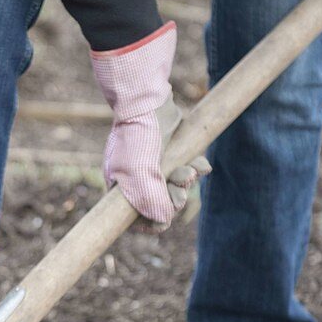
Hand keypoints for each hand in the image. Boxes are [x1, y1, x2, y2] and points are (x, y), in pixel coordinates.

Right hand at [90, 22, 210, 228]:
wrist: (146, 100)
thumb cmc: (136, 137)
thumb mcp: (138, 173)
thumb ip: (149, 201)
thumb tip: (163, 221)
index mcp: (121, 190)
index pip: (135, 219)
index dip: (152, 222)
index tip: (165, 215)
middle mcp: (136, 182)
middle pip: (160, 206)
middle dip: (175, 199)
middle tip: (181, 186)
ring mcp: (155, 169)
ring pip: (177, 189)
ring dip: (188, 183)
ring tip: (190, 170)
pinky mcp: (172, 155)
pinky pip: (188, 172)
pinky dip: (197, 170)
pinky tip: (200, 163)